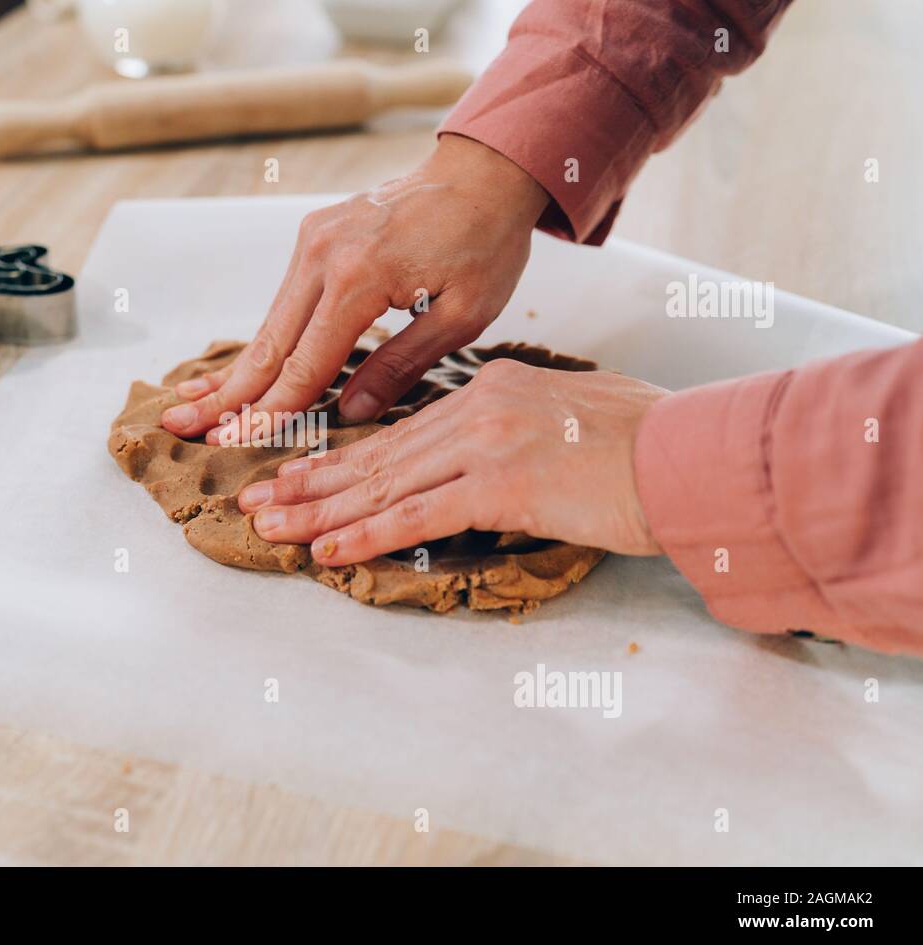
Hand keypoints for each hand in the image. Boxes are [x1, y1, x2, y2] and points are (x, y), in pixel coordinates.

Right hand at [160, 135, 549, 440]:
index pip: (305, 363)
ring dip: (233, 369)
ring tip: (191, 405)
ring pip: (268, 322)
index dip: (270, 411)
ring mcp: (312, 239)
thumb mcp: (463, 315)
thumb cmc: (484, 243)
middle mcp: (323, 253)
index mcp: (361, 275)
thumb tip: (349, 413)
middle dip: (225, 394)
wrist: (482, 172)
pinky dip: (260, 338)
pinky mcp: (313, 234)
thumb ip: (402, 364)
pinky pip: (283, 300)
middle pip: (267, 343)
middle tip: (180, 428)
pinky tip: (234, 368)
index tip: (235, 444)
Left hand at [236, 359, 668, 562]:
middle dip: (310, 483)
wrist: (693, 455)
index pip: (399, 433)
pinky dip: (367, 536)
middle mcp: (479, 408)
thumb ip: (516, 428)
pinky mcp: (502, 484)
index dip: (341, 460)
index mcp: (490, 388)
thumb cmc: (645, 444)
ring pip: (384, 484)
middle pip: (377, 456)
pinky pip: (418, 516)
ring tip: (270, 527)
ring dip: (319, 511)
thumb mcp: (569, 415)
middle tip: (257, 500)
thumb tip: (486, 458)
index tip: (297, 475)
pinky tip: (327, 550)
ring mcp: (487, 443)